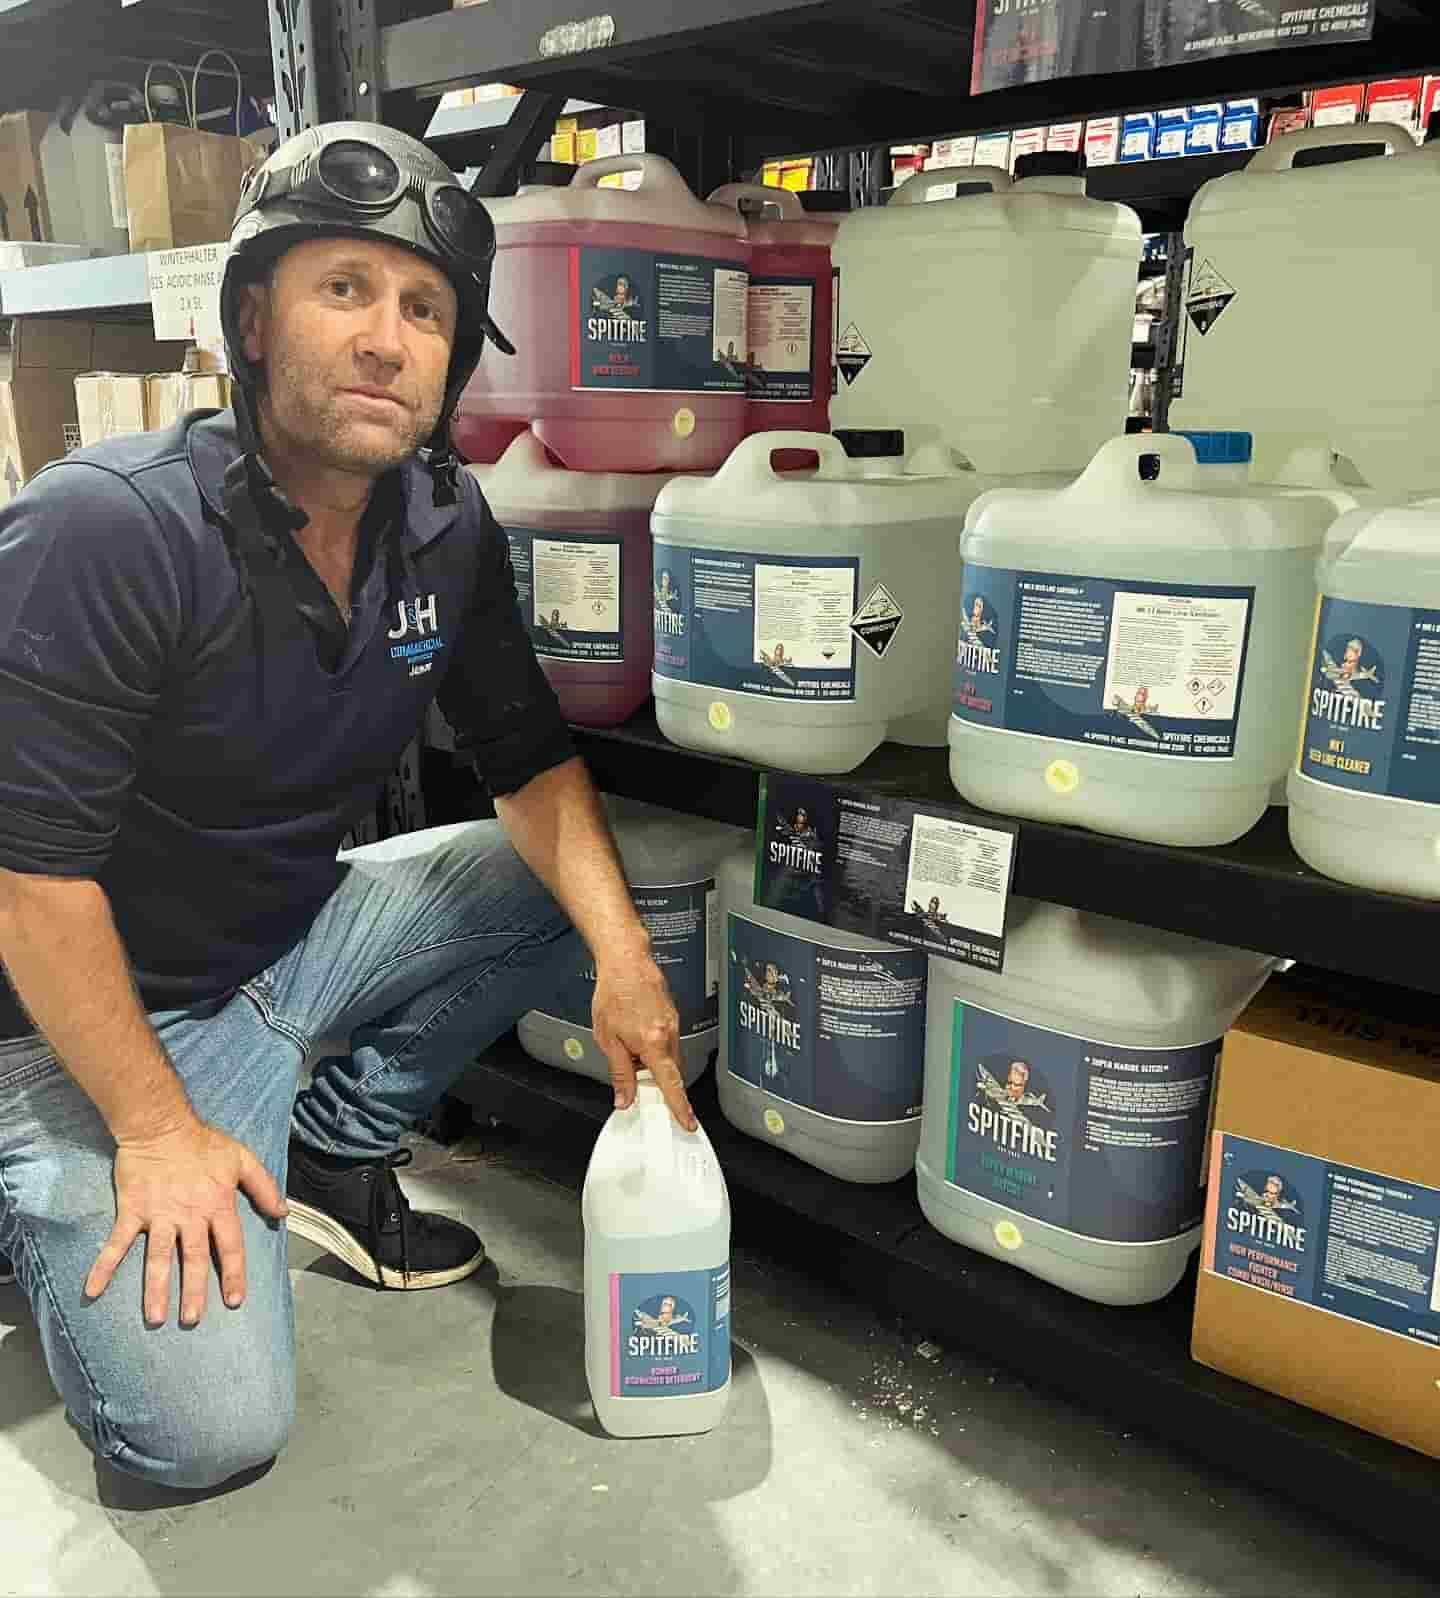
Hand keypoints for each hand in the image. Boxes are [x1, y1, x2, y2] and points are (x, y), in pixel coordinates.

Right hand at [85, 1117, 289, 1328]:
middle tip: (192, 1319)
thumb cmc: (204, 1142)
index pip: (229, 1245)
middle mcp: (189, 1215)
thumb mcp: (242, 1159)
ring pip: (159, 1258)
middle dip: (194, 1291)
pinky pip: (117, 1243)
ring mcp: (159, 1215)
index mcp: (217, 1205)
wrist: (161, 1125)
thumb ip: (264, 1186)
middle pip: (194, 1259)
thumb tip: (283, 1213)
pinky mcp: (133, 1211)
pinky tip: (93, 1290)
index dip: (234, 1273)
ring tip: (156, 1318)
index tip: (234, 1300)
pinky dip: (104, 1266)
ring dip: (156, 1289)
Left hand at [592, 948, 697, 1131]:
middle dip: (658, 1081)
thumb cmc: (614, 993)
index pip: (670, 1084)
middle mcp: (669, 1035)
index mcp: (653, 1044)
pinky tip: (635, 1034)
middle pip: (671, 1072)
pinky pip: (667, 1041)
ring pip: (669, 1056)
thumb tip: (625, 1098)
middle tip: (638, 1081)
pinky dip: (655, 1047)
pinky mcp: (672, 1016)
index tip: (687, 1122)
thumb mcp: (608, 1039)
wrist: (626, 960)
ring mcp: (673, 1024)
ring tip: (628, 1046)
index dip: (679, 1107)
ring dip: (653, 1061)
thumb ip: (619, 1072)